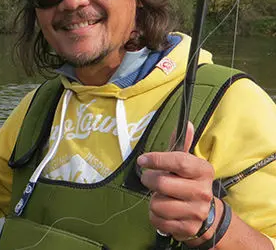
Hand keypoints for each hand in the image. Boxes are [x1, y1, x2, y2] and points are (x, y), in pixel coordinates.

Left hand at [137, 121, 216, 242]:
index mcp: (203, 171)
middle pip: (161, 183)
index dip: (157, 159)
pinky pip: (157, 220)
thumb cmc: (190, 183)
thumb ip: (182, 144)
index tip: (143, 160)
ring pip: (157, 204)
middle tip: (151, 180)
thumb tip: (185, 122)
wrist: (208, 216)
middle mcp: (202, 191)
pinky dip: (155, 217)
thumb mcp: (188, 164)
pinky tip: (164, 212)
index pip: (178, 161)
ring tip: (162, 198)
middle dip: (149, 181)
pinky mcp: (187, 228)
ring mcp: (196, 212)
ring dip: (153, 201)